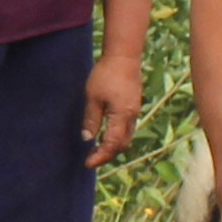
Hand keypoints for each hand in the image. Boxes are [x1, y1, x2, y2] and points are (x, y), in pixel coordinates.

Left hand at [80, 48, 144, 165]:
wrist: (124, 57)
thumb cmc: (106, 75)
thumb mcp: (93, 97)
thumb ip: (91, 119)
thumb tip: (87, 139)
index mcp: (122, 116)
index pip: (112, 144)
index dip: (100, 156)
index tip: (88, 163)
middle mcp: (131, 117)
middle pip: (122, 145)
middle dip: (108, 155)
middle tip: (91, 158)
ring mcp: (134, 112)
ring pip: (126, 137)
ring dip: (113, 147)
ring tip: (96, 150)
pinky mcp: (134, 106)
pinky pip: (127, 128)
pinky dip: (117, 137)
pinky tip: (105, 134)